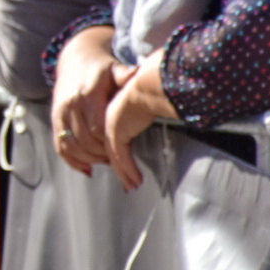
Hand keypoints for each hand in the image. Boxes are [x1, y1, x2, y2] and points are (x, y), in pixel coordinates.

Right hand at [50, 25, 118, 175]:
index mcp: (87, 94)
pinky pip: (60, 146)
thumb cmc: (102, 69)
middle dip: (101, 153)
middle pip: (85, 140)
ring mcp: (59, 113)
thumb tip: (139, 74)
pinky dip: (73, 161)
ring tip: (105, 160)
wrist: (75, 60)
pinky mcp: (55, 120)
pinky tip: (88, 169)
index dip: (110, 142)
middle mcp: (70, 105)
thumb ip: (126, 75)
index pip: (97, 128)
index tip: (123, 146)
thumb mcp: (115, 69)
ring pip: (71, 146)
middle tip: (117, 158)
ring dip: (89, 158)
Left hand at [101, 54, 173, 190]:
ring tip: (132, 185)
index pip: (113, 137)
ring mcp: (111, 126)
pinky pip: (121, 157)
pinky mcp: (117, 133)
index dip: (118, 154)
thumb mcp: (148, 103)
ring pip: (114, 156)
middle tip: (127, 181)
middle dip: (119, 167)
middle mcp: (109, 120)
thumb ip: (147, 114)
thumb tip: (160, 117)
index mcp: (115, 112)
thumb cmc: (153, 90)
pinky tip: (135, 180)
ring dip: (124, 172)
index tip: (123, 166)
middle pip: (110, 149)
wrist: (149, 84)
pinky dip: (128, 170)